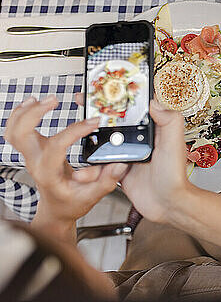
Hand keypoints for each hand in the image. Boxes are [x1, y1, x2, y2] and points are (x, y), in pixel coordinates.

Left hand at [4, 96, 126, 232]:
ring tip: (40, 99)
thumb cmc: (71, 203)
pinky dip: (21, 114)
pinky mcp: (33, 150)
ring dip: (24, 111)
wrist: (56, 210)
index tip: (94, 123)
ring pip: (14, 130)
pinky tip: (32, 104)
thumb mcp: (92, 196)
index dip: (75, 131)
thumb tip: (118, 165)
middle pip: (21, 133)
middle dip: (35, 113)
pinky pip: (16, 130)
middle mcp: (36, 162)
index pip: (57, 146)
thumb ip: (106, 181)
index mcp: (49, 173)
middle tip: (54, 100)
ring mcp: (31, 155)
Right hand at [73, 94, 189, 223]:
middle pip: (116, 121)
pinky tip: (84, 170)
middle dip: (98, 113)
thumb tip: (154, 101)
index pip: (136, 107)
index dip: (120, 95)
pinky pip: (100, 165)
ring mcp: (129, 154)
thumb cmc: (175, 175)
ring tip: (78, 139)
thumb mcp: (173, 142)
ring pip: (104, 142)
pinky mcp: (119, 170)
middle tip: (83, 103)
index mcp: (153, 129)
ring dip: (90, 141)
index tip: (105, 87)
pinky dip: (90, 167)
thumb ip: (169, 120)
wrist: (168, 204)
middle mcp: (140, 139)